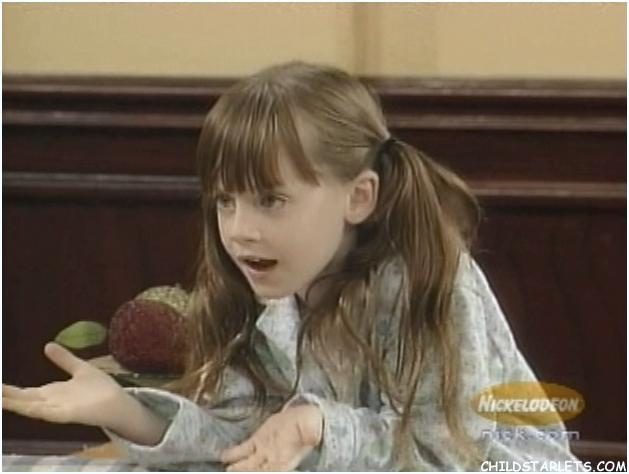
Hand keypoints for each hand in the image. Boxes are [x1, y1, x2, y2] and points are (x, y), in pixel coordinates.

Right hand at [3, 342, 126, 427]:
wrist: (118, 401)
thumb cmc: (100, 388)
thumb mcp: (79, 368)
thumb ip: (64, 359)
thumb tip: (47, 345)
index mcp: (50, 393)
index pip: (22, 392)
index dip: (6, 389)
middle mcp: (50, 402)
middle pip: (21, 399)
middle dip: (4, 396)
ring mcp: (57, 409)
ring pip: (29, 407)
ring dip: (12, 403)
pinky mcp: (67, 414)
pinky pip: (47, 413)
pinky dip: (32, 409)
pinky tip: (21, 405)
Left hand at [221, 403, 322, 470]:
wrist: (303, 418)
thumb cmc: (309, 426)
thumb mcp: (312, 430)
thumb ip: (311, 434)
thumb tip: (315, 435)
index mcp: (288, 460)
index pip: (275, 470)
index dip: (265, 472)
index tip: (259, 472)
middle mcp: (273, 460)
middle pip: (258, 471)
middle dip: (247, 472)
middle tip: (234, 473)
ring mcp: (263, 452)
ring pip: (248, 464)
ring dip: (237, 467)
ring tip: (228, 469)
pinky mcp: (257, 442)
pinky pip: (243, 450)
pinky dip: (233, 454)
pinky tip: (224, 456)